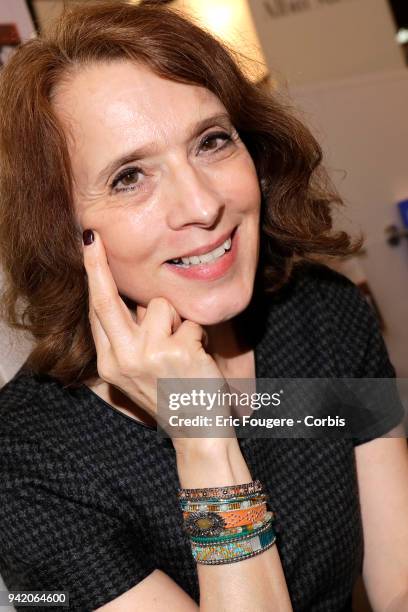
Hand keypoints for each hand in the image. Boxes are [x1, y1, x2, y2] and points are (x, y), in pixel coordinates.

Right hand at [82, 229, 230, 444]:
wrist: (196, 432)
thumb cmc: (172, 396)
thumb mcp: (138, 373)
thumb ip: (129, 338)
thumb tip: (131, 298)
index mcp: (110, 363)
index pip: (97, 312)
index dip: (93, 278)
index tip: (88, 249)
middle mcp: (122, 359)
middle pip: (106, 301)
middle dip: (98, 266)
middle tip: (94, 236)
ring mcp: (148, 356)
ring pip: (160, 306)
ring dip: (177, 321)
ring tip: (183, 349)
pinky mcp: (176, 353)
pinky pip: (189, 322)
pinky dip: (199, 336)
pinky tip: (198, 359)